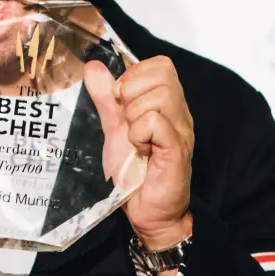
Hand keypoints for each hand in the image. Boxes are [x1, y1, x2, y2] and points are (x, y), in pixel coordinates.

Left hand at [84, 56, 193, 250]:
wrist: (146, 211)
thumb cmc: (135, 172)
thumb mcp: (114, 129)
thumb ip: (105, 98)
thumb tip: (93, 66)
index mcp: (167, 103)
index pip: (161, 64)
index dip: (135, 75)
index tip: (121, 100)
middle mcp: (179, 112)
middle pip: (162, 74)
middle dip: (132, 92)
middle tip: (127, 120)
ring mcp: (181, 130)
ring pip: (160, 96)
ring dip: (135, 115)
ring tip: (135, 138)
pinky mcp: (177, 150)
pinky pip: (157, 122)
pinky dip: (140, 133)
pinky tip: (141, 149)